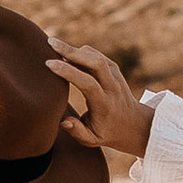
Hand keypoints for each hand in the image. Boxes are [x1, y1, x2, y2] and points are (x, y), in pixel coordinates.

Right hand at [46, 40, 154, 162]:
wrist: (133, 124)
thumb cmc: (107, 132)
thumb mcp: (92, 139)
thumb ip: (77, 131)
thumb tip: (64, 122)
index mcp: (105, 104)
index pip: (87, 83)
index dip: (68, 72)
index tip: (49, 64)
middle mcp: (112, 86)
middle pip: (95, 62)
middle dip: (71, 50)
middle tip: (50, 43)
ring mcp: (115, 75)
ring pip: (95, 55)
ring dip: (74, 49)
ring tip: (54, 46)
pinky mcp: (114, 68)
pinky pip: (96, 55)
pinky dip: (80, 51)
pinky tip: (66, 52)